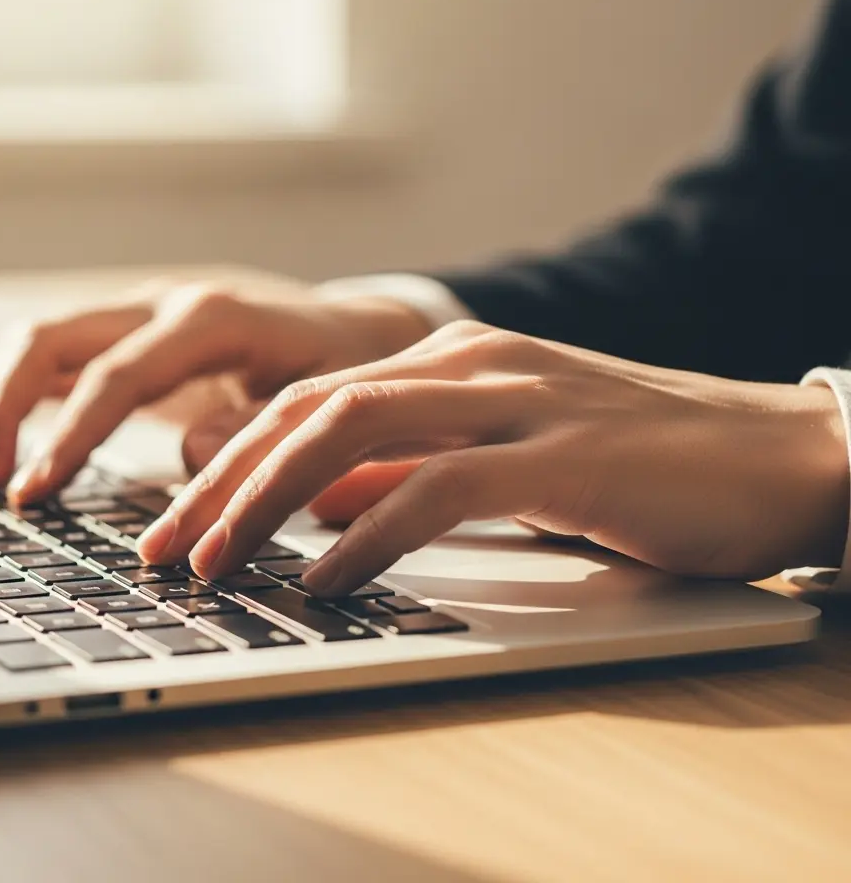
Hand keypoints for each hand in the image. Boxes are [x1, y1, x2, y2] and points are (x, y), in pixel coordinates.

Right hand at [0, 267, 431, 500]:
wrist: (353, 327)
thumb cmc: (343, 367)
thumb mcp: (325, 401)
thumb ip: (261, 428)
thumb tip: (191, 457)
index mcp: (211, 318)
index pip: (118, 374)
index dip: (70, 434)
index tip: (32, 492)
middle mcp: (166, 305)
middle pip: (52, 337)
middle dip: (2, 405)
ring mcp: (144, 316)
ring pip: (44, 340)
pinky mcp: (137, 338)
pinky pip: (62, 358)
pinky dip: (23, 397)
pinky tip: (7, 447)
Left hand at [138, 321, 849, 591]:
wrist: (775, 451)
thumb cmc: (639, 462)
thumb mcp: (504, 459)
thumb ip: (413, 471)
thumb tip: (322, 507)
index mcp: (454, 361)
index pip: (312, 399)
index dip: (232, 459)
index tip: (179, 521)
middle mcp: (473, 364)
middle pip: (310, 410)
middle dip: (222, 480)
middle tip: (163, 548)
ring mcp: (518, 401)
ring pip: (355, 432)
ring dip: (266, 502)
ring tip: (213, 564)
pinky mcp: (564, 454)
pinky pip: (439, 487)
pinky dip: (369, 534)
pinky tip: (324, 578)